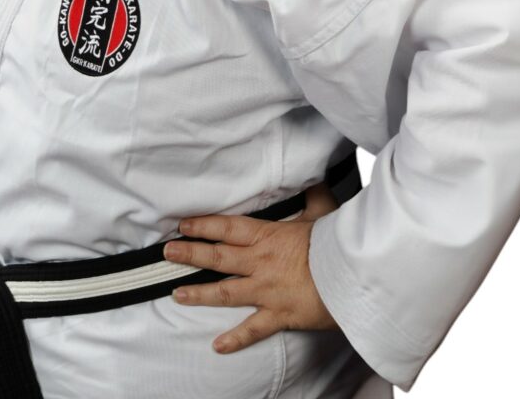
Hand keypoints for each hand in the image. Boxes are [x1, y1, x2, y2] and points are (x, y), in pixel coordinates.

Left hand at [162, 182, 341, 353]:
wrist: (352, 275)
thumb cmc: (337, 242)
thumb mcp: (323, 211)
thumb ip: (312, 194)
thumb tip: (313, 174)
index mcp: (268, 236)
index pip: (227, 228)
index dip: (203, 225)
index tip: (183, 224)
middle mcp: (260, 262)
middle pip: (217, 257)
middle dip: (190, 253)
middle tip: (167, 252)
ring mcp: (266, 290)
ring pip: (224, 291)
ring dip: (199, 292)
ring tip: (176, 292)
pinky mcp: (278, 315)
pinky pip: (252, 329)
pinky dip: (235, 339)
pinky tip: (217, 346)